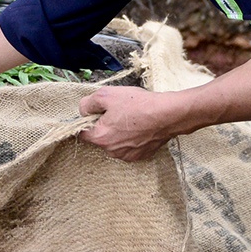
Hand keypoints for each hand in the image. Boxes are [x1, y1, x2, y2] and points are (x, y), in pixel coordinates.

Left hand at [76, 87, 193, 161]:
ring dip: (119, 132)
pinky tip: (140, 126)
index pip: (82, 132)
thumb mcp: (106, 95)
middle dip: (105, 125)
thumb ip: (88, 103)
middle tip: (118, 111)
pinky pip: (129, 147)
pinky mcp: (141, 156)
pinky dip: (132, 138)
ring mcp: (127, 156)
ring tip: (131, 118)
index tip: (98, 112)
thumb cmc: (138, 104)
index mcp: (100, 138)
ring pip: (115, 143)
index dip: (88, 120)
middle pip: (100, 137)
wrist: (168, 115)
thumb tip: (83, 110)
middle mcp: (111, 151)